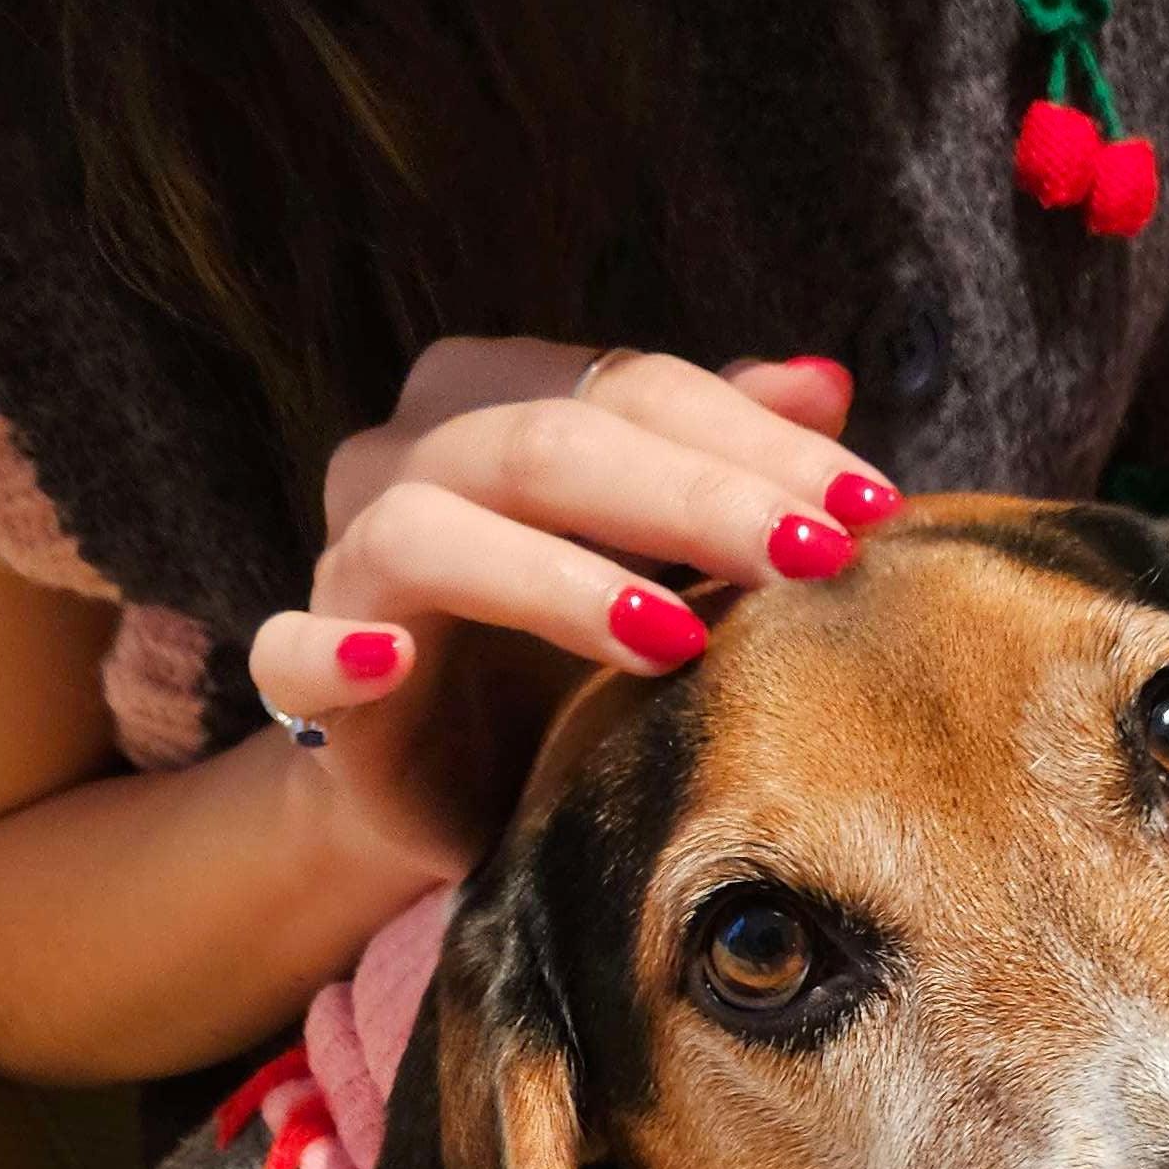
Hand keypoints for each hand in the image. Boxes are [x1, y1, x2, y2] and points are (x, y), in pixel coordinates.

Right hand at [250, 344, 900, 885]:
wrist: (454, 788)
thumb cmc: (567, 656)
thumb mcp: (663, 560)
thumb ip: (724, 465)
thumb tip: (826, 380)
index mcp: (497, 398)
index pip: (637, 387)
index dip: (757, 440)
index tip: (873, 509)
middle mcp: (409, 455)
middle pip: (551, 442)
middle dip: (696, 498)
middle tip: (813, 558)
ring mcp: (346, 560)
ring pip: (431, 526)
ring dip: (557, 577)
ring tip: (675, 638)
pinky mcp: (303, 677)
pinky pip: (295, 650)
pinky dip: (339, 650)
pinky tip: (397, 659)